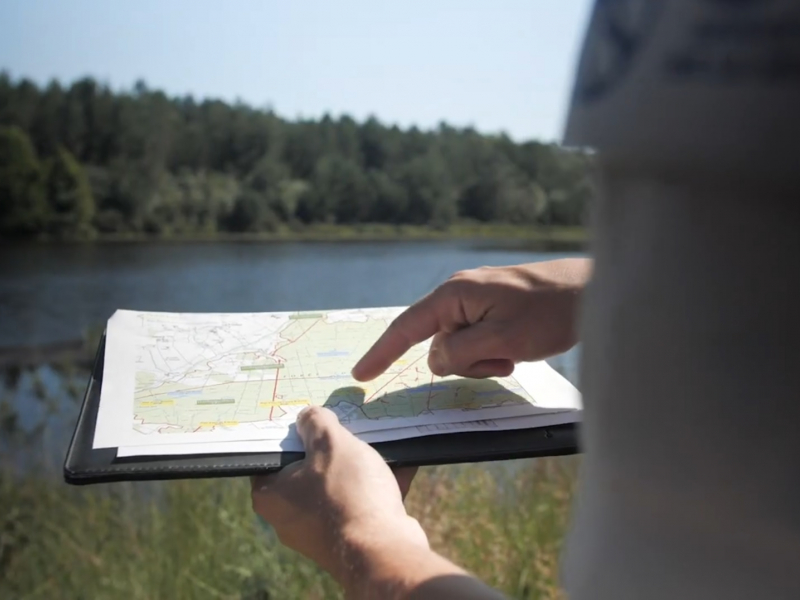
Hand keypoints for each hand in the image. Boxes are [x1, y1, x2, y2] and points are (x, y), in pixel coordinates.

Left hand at [251, 406, 426, 583]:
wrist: (384, 550)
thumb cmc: (347, 493)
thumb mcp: (330, 443)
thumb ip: (316, 423)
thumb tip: (308, 416)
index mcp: (272, 495)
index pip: (271, 456)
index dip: (291, 433)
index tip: (309, 418)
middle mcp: (291, 517)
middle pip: (308, 469)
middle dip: (332, 447)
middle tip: (345, 426)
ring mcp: (322, 530)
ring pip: (339, 484)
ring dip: (360, 464)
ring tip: (379, 440)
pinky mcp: (353, 537)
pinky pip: (363, 501)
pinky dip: (379, 482)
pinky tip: (402, 461)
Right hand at [352, 258, 590, 380]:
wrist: (592, 292)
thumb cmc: (550, 313)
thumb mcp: (502, 340)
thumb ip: (460, 353)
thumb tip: (435, 360)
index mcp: (454, 295)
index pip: (407, 328)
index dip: (381, 353)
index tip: (360, 376)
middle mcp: (459, 294)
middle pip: (439, 344)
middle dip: (465, 363)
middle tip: (504, 361)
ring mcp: (476, 300)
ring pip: (459, 347)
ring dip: (483, 360)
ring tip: (515, 353)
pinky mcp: (492, 308)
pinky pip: (477, 340)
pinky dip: (492, 352)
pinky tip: (518, 347)